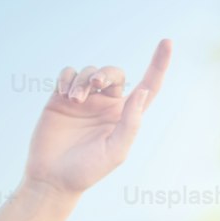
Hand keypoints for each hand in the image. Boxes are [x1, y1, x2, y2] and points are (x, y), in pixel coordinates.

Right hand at [22, 39, 171, 196]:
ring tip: (73, 100)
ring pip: (89, 72)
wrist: (52, 178)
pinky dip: (66, 78)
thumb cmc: (86, 171)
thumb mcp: (115, 152)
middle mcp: (106, 105)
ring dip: (82, 80)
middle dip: (105, 74)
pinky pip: (68, 73)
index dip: (158, 65)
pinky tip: (63, 94)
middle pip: (114, 73)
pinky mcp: (61, 98)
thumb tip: (143, 93)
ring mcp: (84, 100)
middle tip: (94, 86)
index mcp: (124, 117)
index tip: (167, 42)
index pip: (147, 87)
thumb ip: (131, 123)